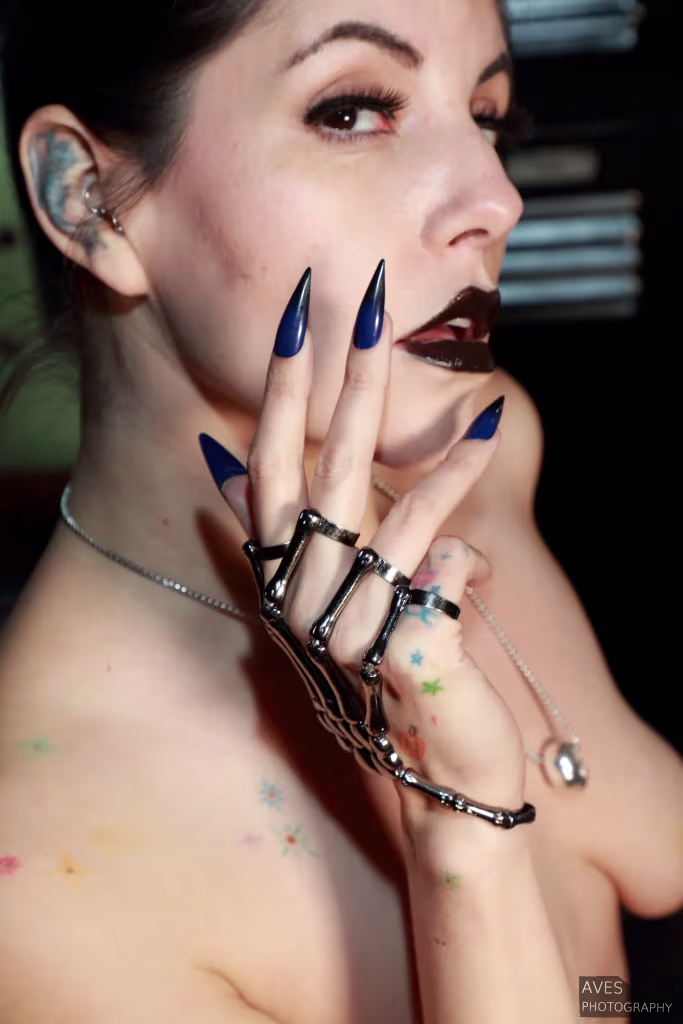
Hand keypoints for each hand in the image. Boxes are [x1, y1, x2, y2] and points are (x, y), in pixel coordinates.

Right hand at [206, 262, 526, 824]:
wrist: (431, 774)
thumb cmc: (376, 673)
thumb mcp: (316, 602)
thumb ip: (271, 534)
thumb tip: (224, 464)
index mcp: (281, 578)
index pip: (266, 468)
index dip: (276, 394)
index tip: (290, 320)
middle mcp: (300, 597)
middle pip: (312, 470)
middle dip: (331, 379)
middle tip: (352, 301)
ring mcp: (345, 623)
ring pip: (372, 500)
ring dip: (394, 417)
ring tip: (425, 354)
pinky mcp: (399, 642)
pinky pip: (434, 548)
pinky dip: (458, 484)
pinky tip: (486, 427)